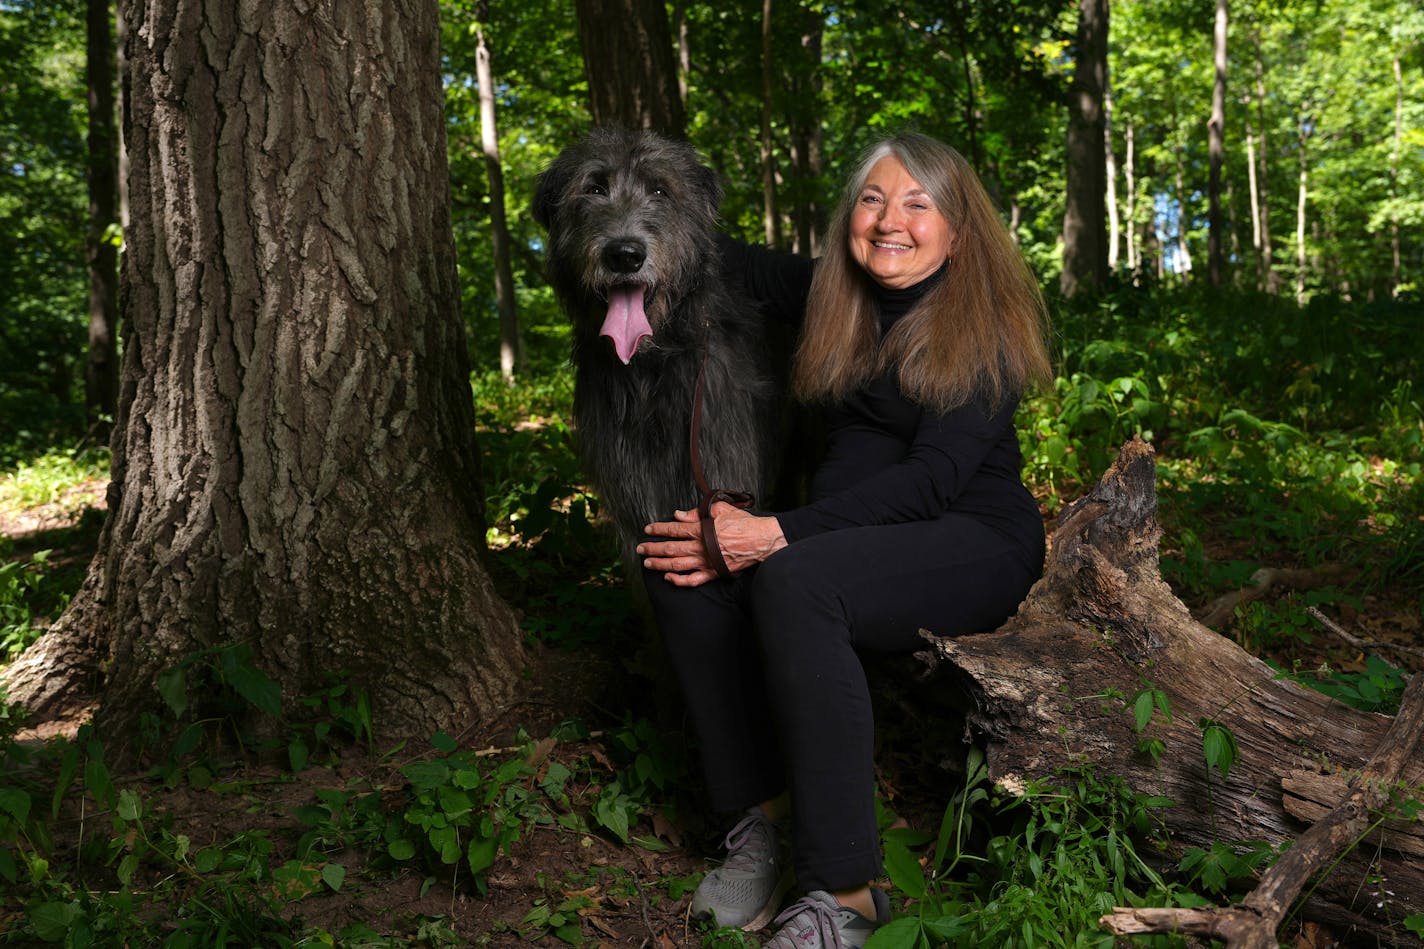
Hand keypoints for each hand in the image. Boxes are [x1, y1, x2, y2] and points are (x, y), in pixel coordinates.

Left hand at [638, 502, 787, 586]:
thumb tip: (679, 515)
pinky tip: (668, 578)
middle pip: (670, 548)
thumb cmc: (743, 523)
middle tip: (640, 549)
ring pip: (676, 565)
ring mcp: (705, 562)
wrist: (761, 540)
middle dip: (652, 548)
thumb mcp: (720, 510)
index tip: (647, 529)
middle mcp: (700, 547)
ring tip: (647, 563)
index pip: (673, 529)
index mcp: (701, 529)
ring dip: (659, 564)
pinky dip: (678, 580)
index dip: (658, 529)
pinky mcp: (713, 573)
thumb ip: (698, 513)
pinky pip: (692, 580)